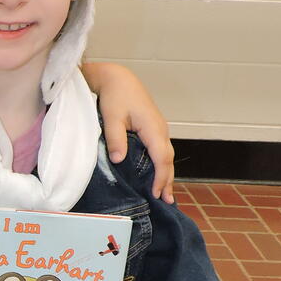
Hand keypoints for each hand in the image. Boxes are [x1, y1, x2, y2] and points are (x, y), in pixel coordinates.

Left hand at [84, 61, 174, 202]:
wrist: (118, 78)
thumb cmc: (115, 96)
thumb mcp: (112, 117)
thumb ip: (115, 139)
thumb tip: (118, 160)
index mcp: (153, 127)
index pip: (162, 158)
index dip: (161, 178)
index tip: (157, 194)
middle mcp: (160, 129)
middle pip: (168, 159)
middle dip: (168, 181)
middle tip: (166, 201)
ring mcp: (159, 128)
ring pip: (166, 155)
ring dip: (166, 174)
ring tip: (165, 194)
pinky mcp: (153, 128)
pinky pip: (161, 150)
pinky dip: (161, 164)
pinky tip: (157, 174)